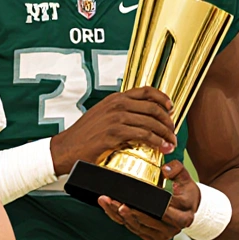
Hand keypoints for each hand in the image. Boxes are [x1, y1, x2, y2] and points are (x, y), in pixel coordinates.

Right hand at [49, 87, 174, 174]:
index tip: (171, 108)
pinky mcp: (114, 133)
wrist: (66, 148)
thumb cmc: (83, 136)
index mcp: (114, 99)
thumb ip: (118, 112)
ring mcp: (115, 118)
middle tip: (172, 132)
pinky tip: (160, 147)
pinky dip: (156, 142)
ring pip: (151, 122)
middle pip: (153, 107)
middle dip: (168, 121)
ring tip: (170, 143)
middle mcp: (116, 105)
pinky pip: (144, 135)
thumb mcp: (101, 116)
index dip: (163, 99)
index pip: (146, 91)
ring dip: (166, 134)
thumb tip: (140, 117)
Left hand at [98, 161, 199, 239]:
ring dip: (117, 215)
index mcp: (182, 216)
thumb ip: (177, 169)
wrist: (189, 209)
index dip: (145, 208)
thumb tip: (165, 169)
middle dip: (126, 211)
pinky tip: (109, 208)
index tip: (130, 200)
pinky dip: (119, 219)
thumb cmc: (186, 192)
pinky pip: (133, 229)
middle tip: (110, 200)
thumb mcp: (186, 179)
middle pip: (144, 221)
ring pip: (135, 226)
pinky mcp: (151, 237)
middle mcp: (171, 229)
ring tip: (105, 201)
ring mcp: (161, 235)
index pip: (162, 213)